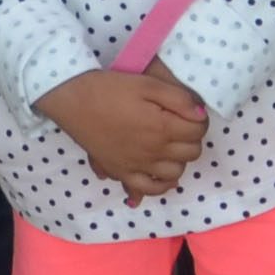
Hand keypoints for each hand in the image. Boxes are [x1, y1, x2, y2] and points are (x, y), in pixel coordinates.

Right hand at [38, 68, 209, 198]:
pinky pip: (147, 190)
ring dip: (179, 160)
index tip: (191, 113)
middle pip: (190, 153)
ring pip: (174, 174)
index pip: (198, 132)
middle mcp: (153, 152)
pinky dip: (159, 186)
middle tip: (181, 126)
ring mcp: (137, 166)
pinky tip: (162, 176)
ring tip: (171, 146)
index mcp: (162, 128)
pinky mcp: (121, 172)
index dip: (199, 120)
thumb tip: (200, 115)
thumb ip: (179, 99)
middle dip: (192, 139)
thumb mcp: (148, 84)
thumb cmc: (111, 88)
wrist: (74, 100)